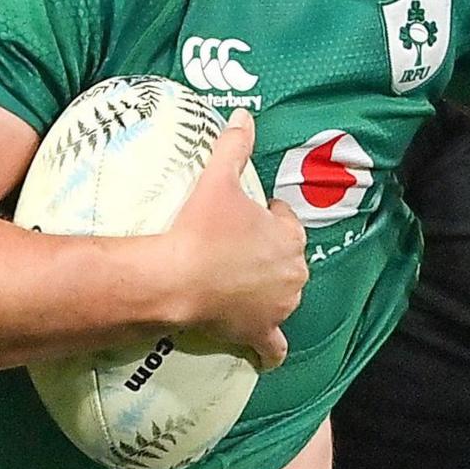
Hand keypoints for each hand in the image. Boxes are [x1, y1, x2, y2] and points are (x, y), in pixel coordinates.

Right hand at [150, 115, 306, 368]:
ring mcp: (279, 307)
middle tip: (238, 248)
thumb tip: (244, 114)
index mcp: (288, 237)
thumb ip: (234, 145)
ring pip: (284, 297)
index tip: (248, 214)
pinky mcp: (259, 333)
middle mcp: (293, 274)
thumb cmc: (200, 228)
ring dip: (270, 291)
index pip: (287, 221)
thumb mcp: (218, 178)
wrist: (176, 280)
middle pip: (288, 259)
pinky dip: (272, 350)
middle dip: (271, 253)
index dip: (269, 216)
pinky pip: (273, 347)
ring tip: (242, 283)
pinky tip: (268, 354)